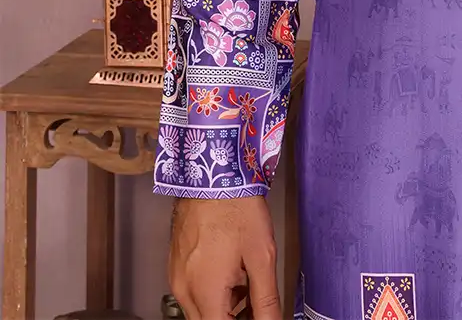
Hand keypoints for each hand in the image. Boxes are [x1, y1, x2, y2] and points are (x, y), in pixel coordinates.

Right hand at [169, 194, 280, 319]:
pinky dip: (213, 292)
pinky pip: (194, 293)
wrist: (213, 173)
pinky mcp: (176, 265)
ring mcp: (177, 278)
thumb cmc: (237, 207)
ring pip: (201, 311)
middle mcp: (184, 290)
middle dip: (235, 317)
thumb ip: (266, 299)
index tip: (258, 315)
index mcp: (205, 292)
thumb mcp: (262, 256)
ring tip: (248, 282)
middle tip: (257, 302)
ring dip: (225, 307)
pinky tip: (232, 273)